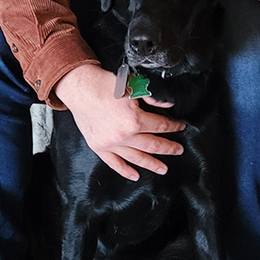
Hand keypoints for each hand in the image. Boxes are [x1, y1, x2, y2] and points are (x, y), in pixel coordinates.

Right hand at [55, 64, 185, 180]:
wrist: (80, 87)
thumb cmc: (105, 84)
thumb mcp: (134, 86)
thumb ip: (152, 98)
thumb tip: (168, 105)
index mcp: (134, 120)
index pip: (160, 126)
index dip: (172, 126)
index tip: (179, 127)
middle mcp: (123, 136)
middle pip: (152, 145)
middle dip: (167, 148)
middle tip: (178, 150)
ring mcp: (110, 144)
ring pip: (136, 158)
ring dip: (151, 164)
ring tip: (162, 169)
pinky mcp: (99, 147)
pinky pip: (114, 163)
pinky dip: (125, 171)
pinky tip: (135, 175)